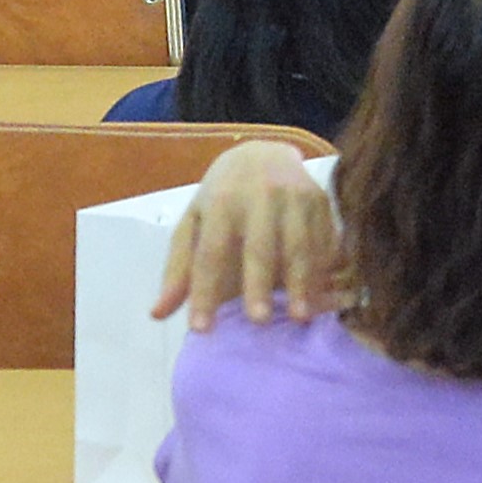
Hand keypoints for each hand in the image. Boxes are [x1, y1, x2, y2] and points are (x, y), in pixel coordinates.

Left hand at [153, 140, 341, 331]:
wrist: (263, 153)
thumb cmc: (222, 197)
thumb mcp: (192, 224)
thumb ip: (178, 269)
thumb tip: (157, 314)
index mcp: (219, 203)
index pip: (210, 253)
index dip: (204, 291)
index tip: (202, 329)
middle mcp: (259, 196)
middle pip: (260, 246)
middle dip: (259, 284)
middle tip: (259, 321)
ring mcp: (294, 195)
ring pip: (299, 243)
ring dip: (301, 281)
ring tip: (300, 316)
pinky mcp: (320, 199)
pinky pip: (324, 238)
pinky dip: (323, 268)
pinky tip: (321, 295)